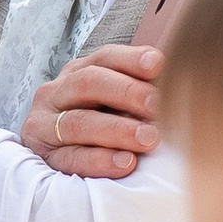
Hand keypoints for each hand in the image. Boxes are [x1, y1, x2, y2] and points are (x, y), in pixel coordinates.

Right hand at [23, 45, 163, 178]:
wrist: (56, 159)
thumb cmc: (99, 128)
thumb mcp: (114, 104)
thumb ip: (139, 91)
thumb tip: (178, 80)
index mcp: (77, 73)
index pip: (104, 58)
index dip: (130, 60)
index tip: (158, 65)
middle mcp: (55, 93)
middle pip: (88, 83)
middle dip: (126, 92)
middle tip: (157, 106)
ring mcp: (44, 125)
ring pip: (78, 122)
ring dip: (117, 130)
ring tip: (148, 139)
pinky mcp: (44, 158)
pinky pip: (71, 158)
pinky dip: (100, 161)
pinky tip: (126, 163)